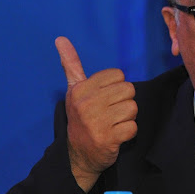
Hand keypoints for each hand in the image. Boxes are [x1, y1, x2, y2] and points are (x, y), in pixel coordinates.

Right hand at [55, 36, 137, 191]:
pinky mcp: (108, 139)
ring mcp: (96, 122)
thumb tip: (61, 38)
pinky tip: (116, 135)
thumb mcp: (74, 90)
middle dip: (124, 102)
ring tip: (113, 123)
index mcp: (80, 89)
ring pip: (133, 108)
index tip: (104, 99)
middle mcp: (86, 104)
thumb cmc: (81, 118)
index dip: (116, 87)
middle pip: (128, 90)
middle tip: (111, 113)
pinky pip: (133, 127)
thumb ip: (71, 64)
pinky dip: (128, 132)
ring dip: (127, 118)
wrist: (78, 155)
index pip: (118, 75)